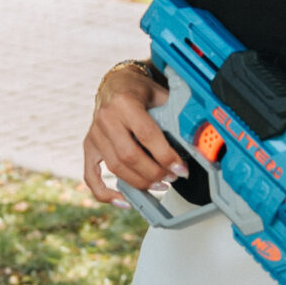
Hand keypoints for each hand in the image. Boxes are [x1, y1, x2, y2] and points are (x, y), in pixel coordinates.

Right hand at [82, 65, 182, 206]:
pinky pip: (91, 175)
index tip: (181, 169)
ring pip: (115, 168)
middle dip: (154, 172)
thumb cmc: (140, 90)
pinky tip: (123, 201)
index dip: (166, 156)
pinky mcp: (89, 146)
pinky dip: (105, 193)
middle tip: (172, 178)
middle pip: (129, 155)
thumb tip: (196, 139)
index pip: (146, 135)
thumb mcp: (160, 94)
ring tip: (160, 184)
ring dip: (140, 182)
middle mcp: (106, 118)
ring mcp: (95, 134)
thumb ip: (174, 114)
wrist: (115, 83)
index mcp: (125, 102)